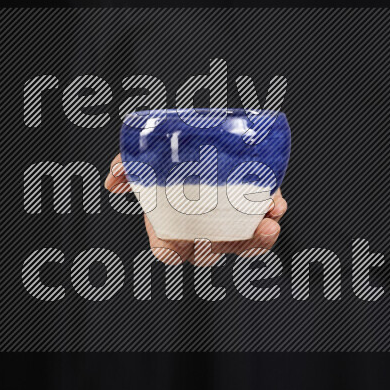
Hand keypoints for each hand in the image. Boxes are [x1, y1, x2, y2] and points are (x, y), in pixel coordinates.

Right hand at [104, 154, 286, 264]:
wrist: (201, 136)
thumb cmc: (169, 156)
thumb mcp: (148, 158)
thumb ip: (129, 167)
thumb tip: (113, 179)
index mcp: (169, 226)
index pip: (168, 252)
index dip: (175, 252)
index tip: (182, 242)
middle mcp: (198, 230)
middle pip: (212, 250)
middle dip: (227, 244)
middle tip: (233, 230)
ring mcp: (226, 224)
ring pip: (244, 242)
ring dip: (259, 238)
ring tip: (269, 219)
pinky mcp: (250, 209)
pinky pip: (264, 222)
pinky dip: (272, 214)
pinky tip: (276, 204)